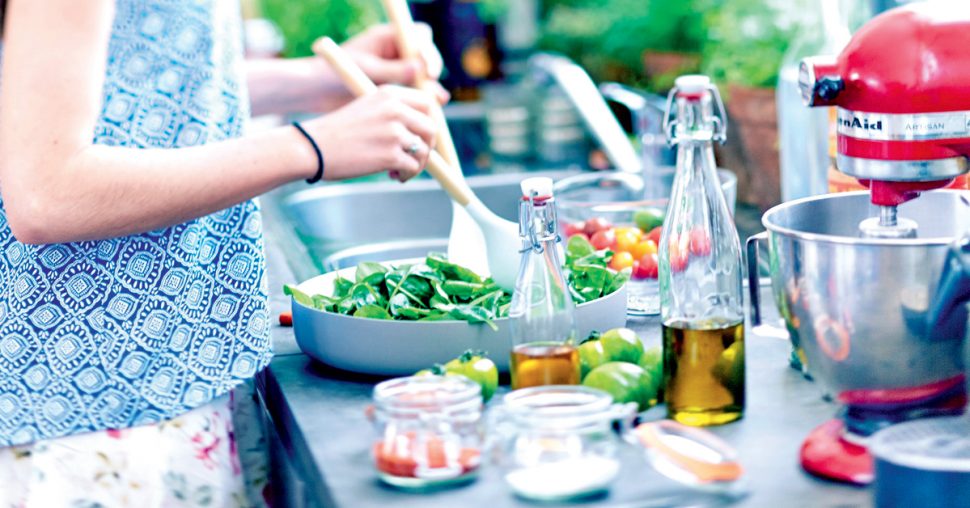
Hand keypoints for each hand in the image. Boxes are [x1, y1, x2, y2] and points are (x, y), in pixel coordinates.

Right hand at [301, 85, 436, 182]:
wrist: (312, 147)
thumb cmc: (337, 132)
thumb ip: (394, 113)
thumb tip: (424, 131)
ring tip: (399, 169)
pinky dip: (406, 174)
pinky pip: (412, 167)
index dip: (429, 122)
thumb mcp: (367, 109)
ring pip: (424, 150)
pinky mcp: (391, 154)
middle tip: (414, 157)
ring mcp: (394, 132)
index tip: (421, 136)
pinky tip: (392, 175)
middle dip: (427, 146)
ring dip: (416, 164)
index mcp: (389, 94)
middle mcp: (395, 109)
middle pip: (431, 128)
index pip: (428, 104)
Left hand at [341, 23, 448, 103]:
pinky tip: (431, 110)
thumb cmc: (332, 74)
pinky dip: (424, 103)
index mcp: (387, 39)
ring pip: (424, 79)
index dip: (427, 49)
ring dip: (432, 90)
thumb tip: (420, 69)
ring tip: (436, 101)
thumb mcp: (365, 70)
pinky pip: (416, 95)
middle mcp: (395, 54)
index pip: (418, 36)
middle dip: (432, 71)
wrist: (315, 93)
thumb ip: (392, 70)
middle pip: (426, 57)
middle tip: (432, 87)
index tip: (426, 68)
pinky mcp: (395, 92)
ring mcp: (397, 73)